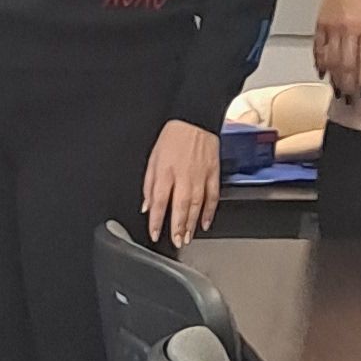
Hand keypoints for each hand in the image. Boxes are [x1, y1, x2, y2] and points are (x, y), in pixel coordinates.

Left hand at [141, 122, 221, 247]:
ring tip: (187, 238)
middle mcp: (183, 176)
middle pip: (180, 207)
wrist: (195, 118)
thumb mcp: (153, 159)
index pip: (159, 202)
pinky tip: (205, 223)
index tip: (155, 234)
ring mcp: (200, 175)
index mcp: (165, 172)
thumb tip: (147, 206)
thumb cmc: (173, 137)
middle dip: (177, 228)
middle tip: (176, 242)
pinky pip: (212, 196)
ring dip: (192, 224)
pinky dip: (209, 211)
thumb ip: (149, 185)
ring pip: (196, 205)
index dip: (157, 221)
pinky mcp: (213, 173)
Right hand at [311, 0, 360, 99]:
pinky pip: (319, 49)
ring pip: (332, 60)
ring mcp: (332, 29)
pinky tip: (323, 73)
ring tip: (338, 91)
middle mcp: (348, 30)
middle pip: (347, 64)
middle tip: (350, 99)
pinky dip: (320, 62)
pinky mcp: (320, 25)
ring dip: (335, 78)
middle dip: (348, 83)